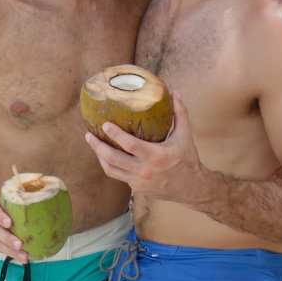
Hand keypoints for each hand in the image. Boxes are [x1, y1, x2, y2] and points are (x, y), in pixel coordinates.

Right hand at [0, 198, 29, 262]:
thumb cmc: (5, 207)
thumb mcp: (8, 201)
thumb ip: (20, 202)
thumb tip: (47, 199)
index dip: (0, 217)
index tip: (9, 223)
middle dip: (7, 239)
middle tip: (19, 245)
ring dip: (12, 252)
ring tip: (25, 257)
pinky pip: (0, 251)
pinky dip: (12, 255)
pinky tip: (23, 258)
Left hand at [84, 94, 204, 203]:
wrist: (192, 188)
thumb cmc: (188, 159)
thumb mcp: (186, 135)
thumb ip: (180, 113)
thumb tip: (174, 92)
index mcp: (157, 156)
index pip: (130, 145)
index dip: (116, 135)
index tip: (105, 124)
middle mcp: (145, 171)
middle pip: (113, 159)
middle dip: (98, 146)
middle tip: (89, 135)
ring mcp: (139, 181)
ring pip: (111, 170)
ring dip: (99, 156)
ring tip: (92, 143)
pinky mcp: (136, 188)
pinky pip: (118, 175)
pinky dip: (109, 165)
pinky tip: (104, 155)